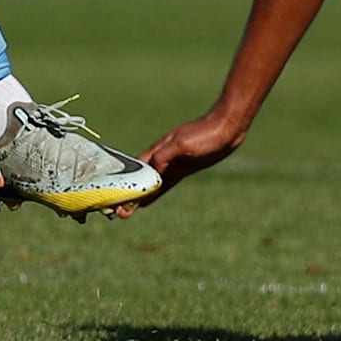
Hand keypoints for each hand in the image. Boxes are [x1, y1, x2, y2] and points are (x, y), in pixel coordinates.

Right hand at [115, 110, 244, 216]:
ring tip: (126, 211)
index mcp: (158, 151)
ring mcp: (172, 164)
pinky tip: (147, 201)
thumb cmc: (205, 133)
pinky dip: (153, 193)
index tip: (113, 198)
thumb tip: (151, 171)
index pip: (134, 170)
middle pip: (139, 179)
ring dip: (138, 196)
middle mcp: (161, 158)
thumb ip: (165, 156)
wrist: (227, 128)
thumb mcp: (183, 144)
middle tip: (117, 213)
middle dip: (128, 194)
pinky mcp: (182, 169)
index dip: (123, 183)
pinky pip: (163, 185)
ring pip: (150, 184)